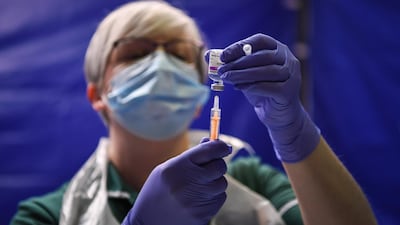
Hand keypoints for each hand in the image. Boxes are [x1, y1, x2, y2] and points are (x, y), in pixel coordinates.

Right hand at [121, 139, 231, 224]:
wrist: (148, 221)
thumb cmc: (158, 190)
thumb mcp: (168, 168)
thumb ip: (191, 155)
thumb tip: (214, 142)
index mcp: (178, 167)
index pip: (210, 150)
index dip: (220, 146)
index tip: (223, 147)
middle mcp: (189, 183)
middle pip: (220, 166)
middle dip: (217, 165)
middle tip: (208, 168)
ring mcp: (197, 200)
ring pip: (221, 183)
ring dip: (214, 182)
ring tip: (197, 187)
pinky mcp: (204, 214)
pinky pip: (219, 198)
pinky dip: (213, 196)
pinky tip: (198, 199)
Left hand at [215, 33, 319, 162]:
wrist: (278, 115)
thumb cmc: (262, 90)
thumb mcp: (245, 75)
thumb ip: (231, 64)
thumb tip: (208, 55)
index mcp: (278, 49)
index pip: (260, 41)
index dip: (240, 46)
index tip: (223, 56)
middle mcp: (288, 59)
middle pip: (262, 56)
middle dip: (239, 63)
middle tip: (221, 70)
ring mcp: (291, 75)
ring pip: (266, 71)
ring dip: (243, 74)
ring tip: (226, 79)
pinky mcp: (289, 92)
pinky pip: (269, 87)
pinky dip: (252, 87)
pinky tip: (240, 88)